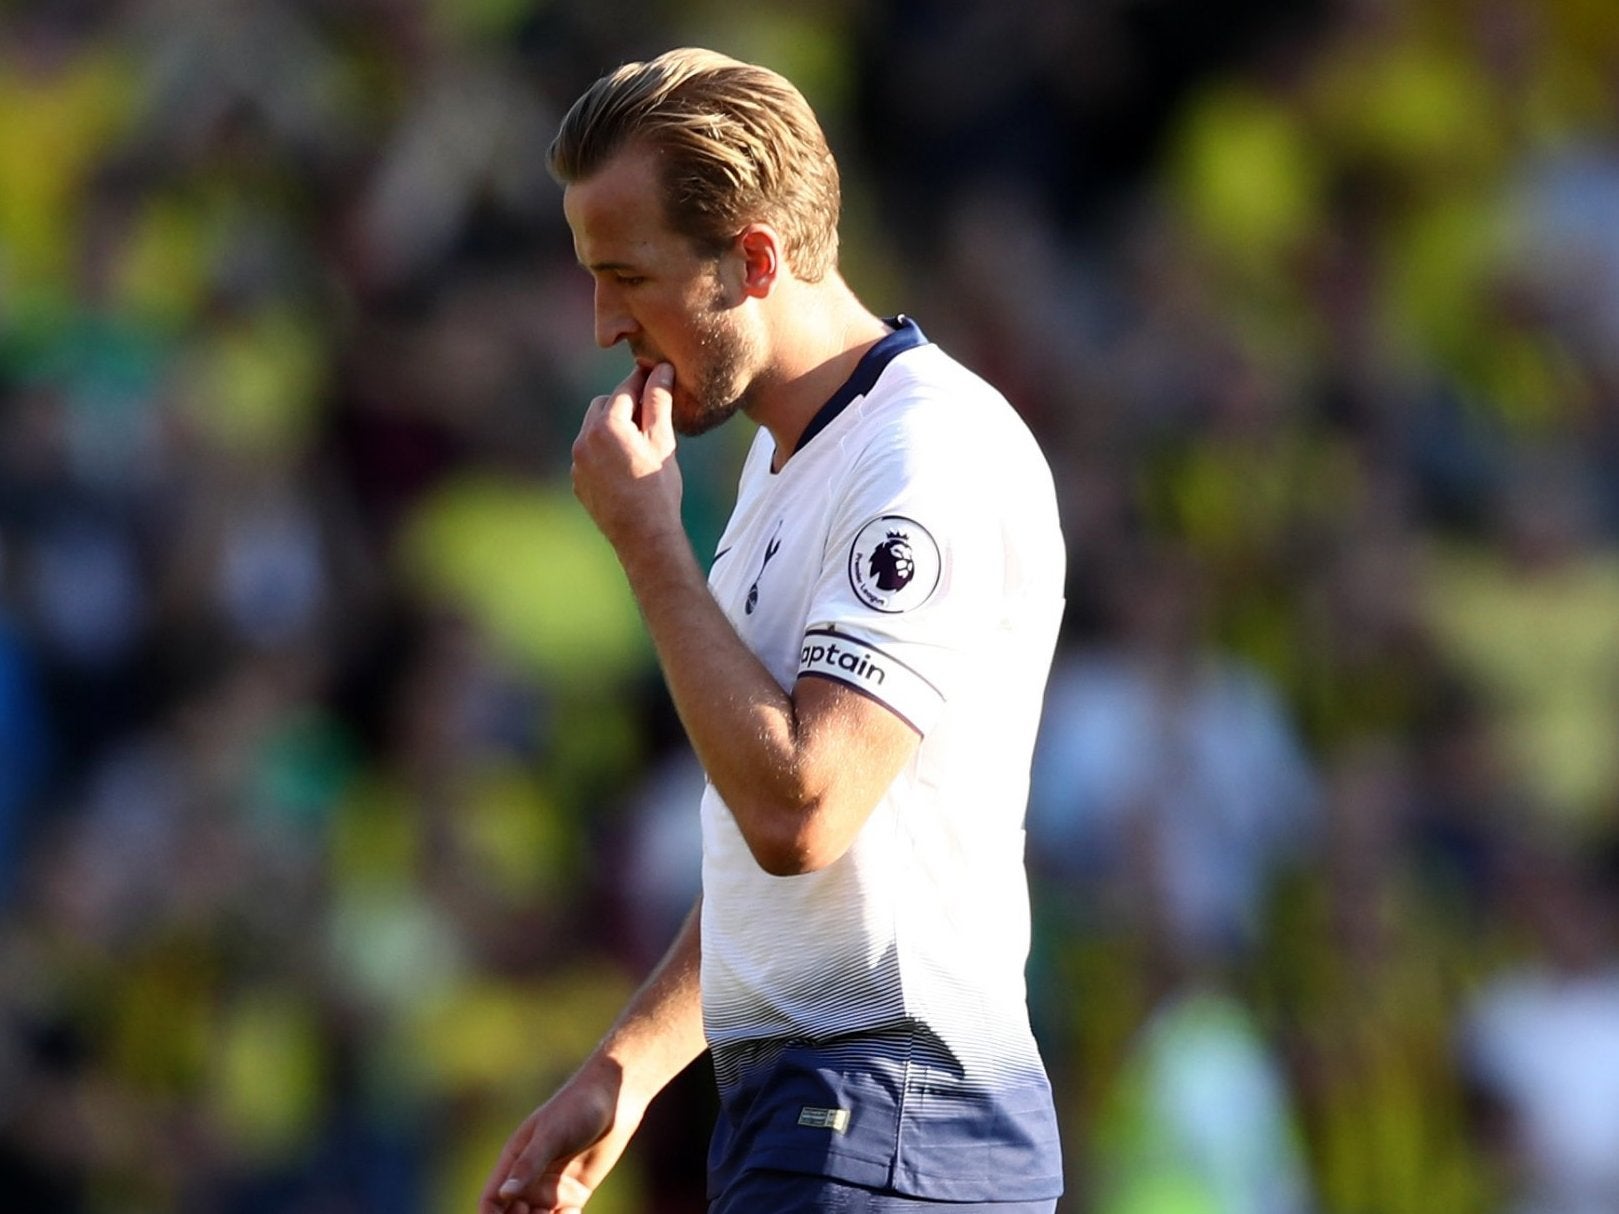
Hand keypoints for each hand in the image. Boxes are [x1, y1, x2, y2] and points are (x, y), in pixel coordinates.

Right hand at [479, 1062, 644, 1213]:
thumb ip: (529, 1165)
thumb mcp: (551, 1135)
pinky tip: (572, 1212)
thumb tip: (505, 1194)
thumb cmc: (577, 1108)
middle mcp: (528, 1180)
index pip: (491, 1201)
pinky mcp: (573, 1194)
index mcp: (513, 1162)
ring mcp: (550, 1189)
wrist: (613, 1100)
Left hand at [571, 362, 682, 550]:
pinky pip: (589, 455)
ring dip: (612, 428)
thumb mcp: (662, 441)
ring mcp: (577, 462)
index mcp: (606, 425)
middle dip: (623, 405)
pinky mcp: (578, 481)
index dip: (643, 380)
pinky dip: (604, 452)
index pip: (625, 390)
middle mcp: (584, 440)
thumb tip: (661, 368)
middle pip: (603, 405)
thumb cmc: (658, 487)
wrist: (643, 536)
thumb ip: (659, 401)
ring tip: (638, 443)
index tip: (655, 372)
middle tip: (649, 415)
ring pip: (593, 430)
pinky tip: (625, 467)